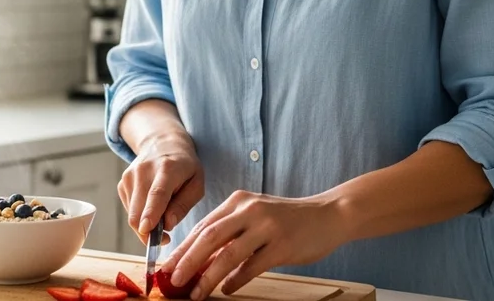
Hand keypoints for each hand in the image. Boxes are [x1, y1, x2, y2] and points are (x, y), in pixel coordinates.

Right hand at [117, 130, 203, 243]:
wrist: (162, 143)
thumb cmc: (184, 167)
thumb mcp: (196, 184)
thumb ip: (184, 205)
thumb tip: (168, 225)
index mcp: (167, 168)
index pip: (157, 193)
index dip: (151, 213)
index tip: (147, 230)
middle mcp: (144, 170)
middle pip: (139, 210)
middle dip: (149, 233)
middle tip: (165, 239)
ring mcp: (130, 176)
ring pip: (133, 215)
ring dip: (146, 226)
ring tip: (162, 218)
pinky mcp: (122, 183)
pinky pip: (130, 211)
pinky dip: (141, 216)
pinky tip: (152, 206)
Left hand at [163, 190, 348, 299]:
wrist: (328, 215)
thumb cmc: (286, 219)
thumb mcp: (254, 218)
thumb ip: (229, 235)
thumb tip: (198, 262)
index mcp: (238, 202)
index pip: (202, 226)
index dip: (182, 248)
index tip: (166, 266)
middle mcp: (249, 211)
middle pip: (209, 237)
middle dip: (187, 261)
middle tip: (172, 280)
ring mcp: (266, 227)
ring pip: (229, 254)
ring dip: (208, 276)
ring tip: (196, 292)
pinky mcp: (282, 245)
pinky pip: (253, 266)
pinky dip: (237, 279)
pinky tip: (226, 289)